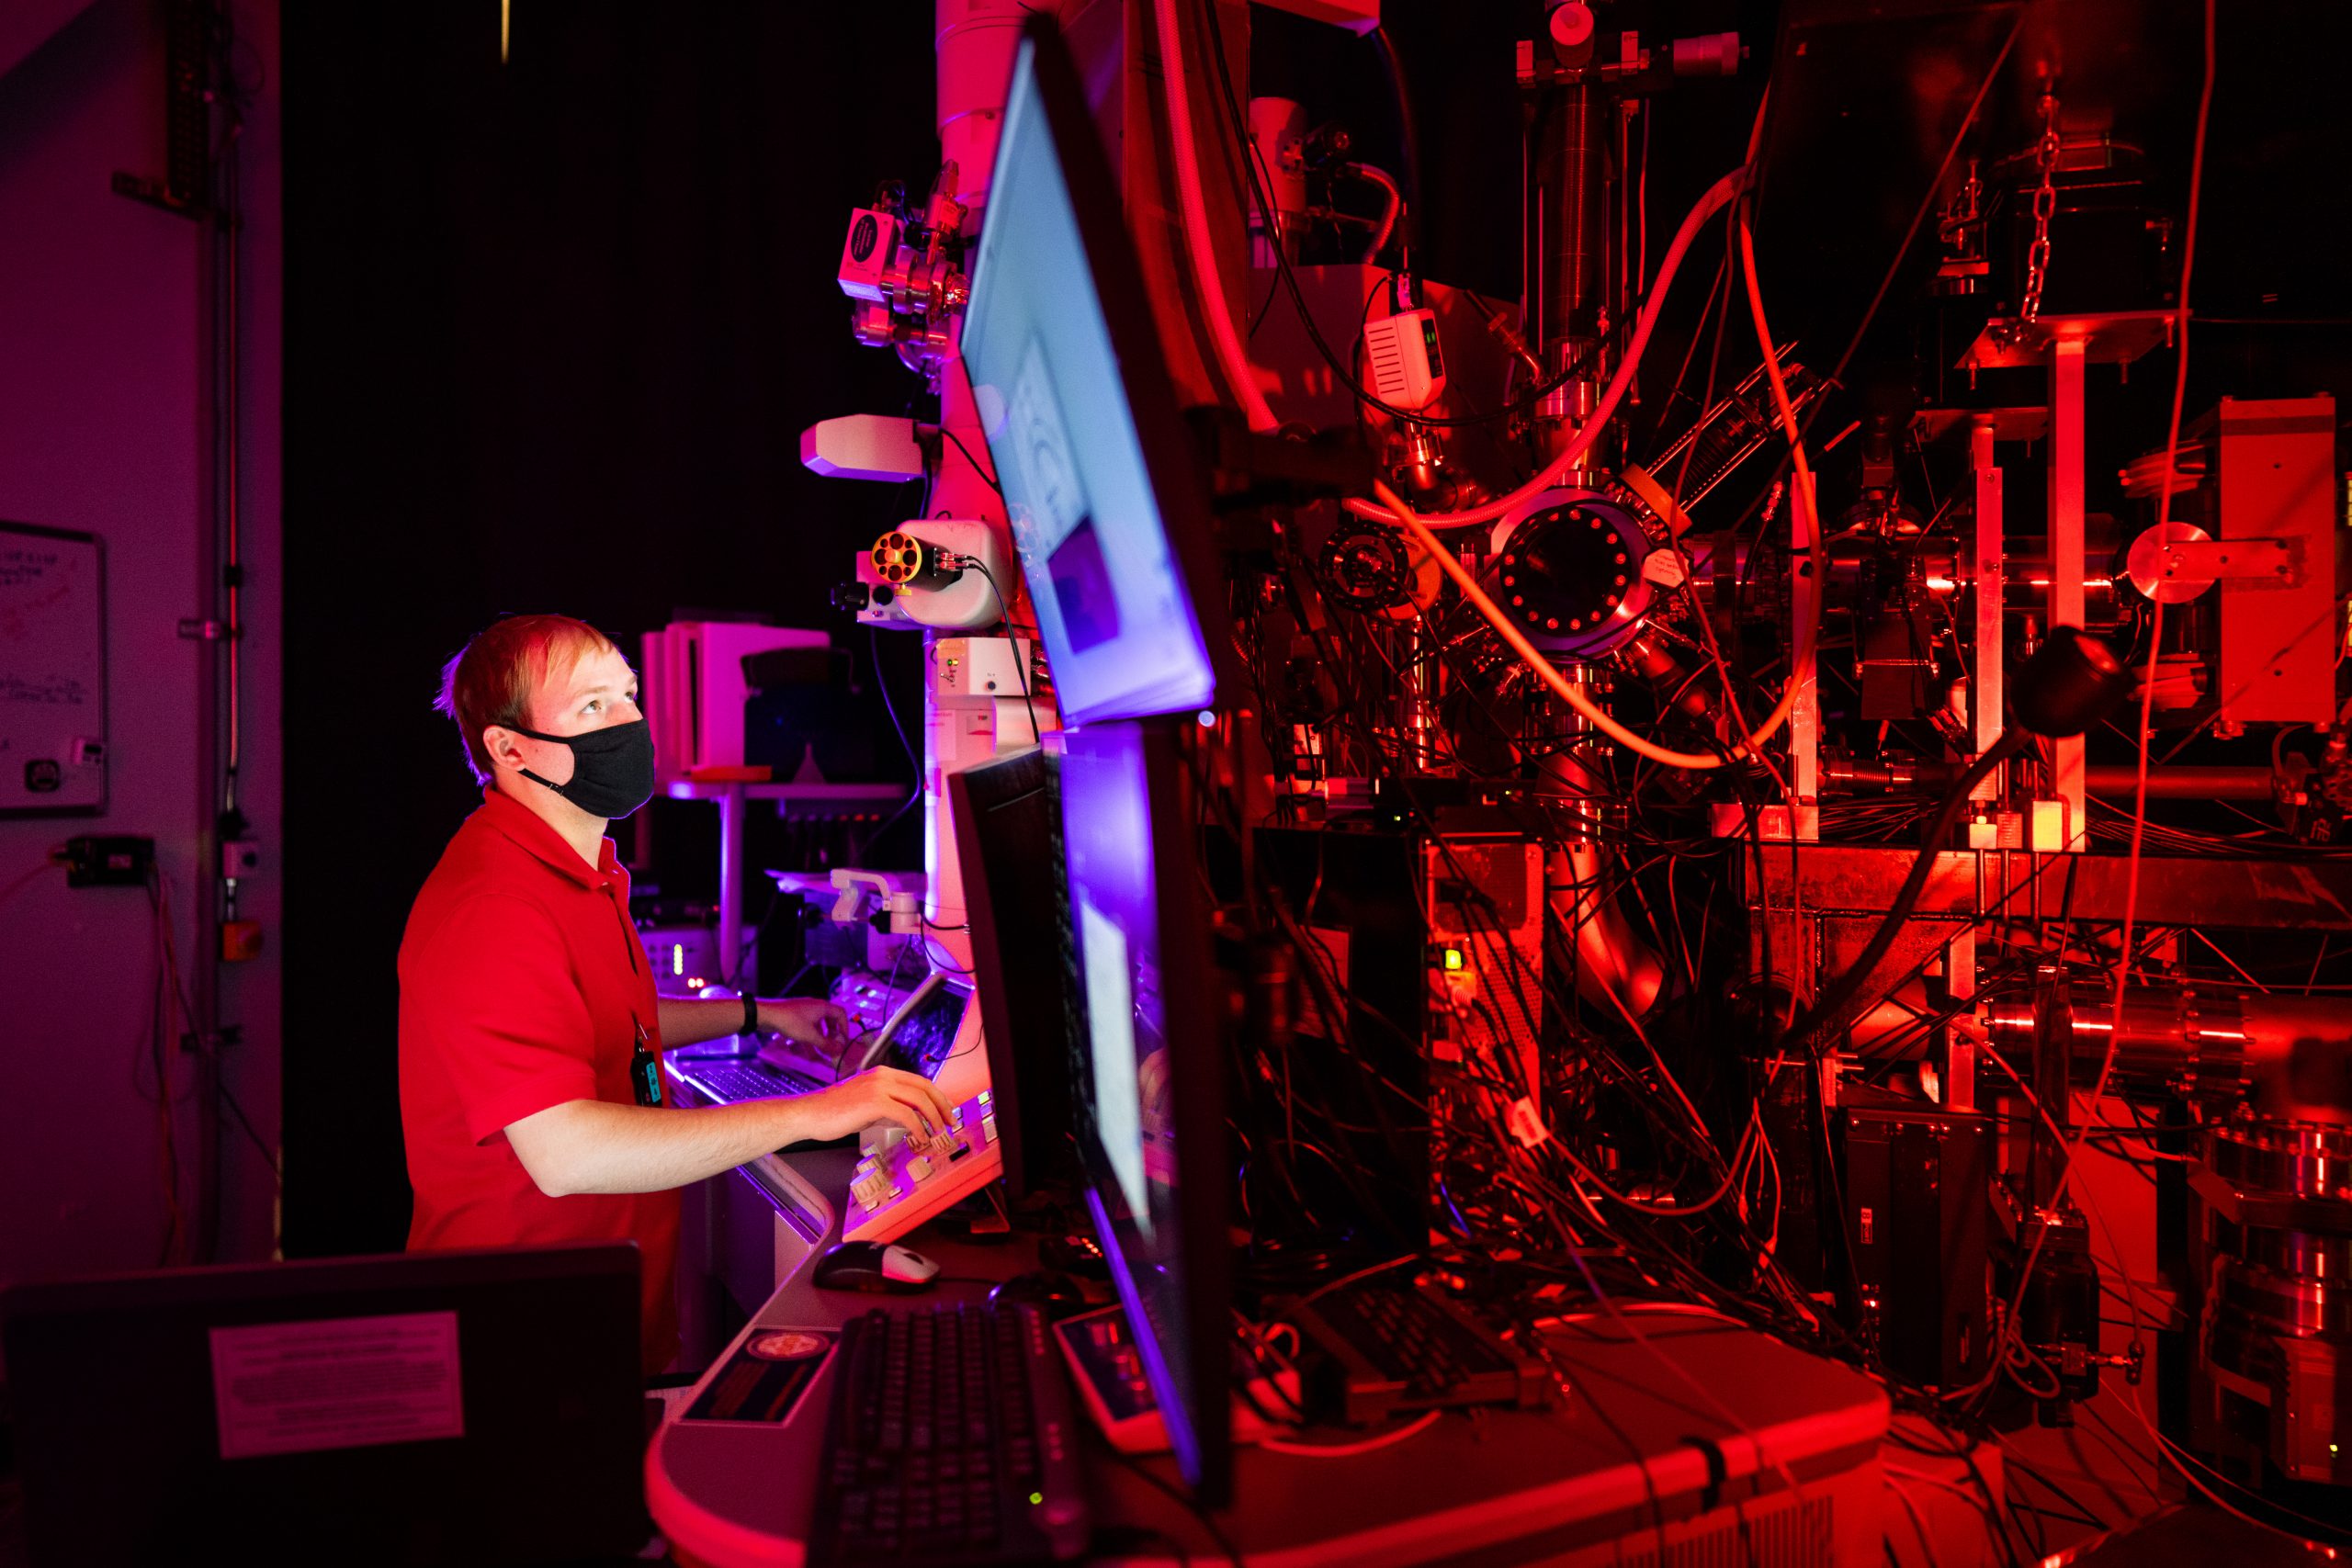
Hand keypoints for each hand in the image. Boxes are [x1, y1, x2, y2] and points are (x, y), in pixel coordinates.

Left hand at [757, 996, 848, 1049]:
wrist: (767, 1015)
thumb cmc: (792, 1023)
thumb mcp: (810, 1036)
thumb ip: (826, 1044)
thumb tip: (839, 1051)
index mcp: (822, 1007)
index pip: (841, 1014)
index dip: (845, 1027)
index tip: (843, 1040)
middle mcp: (815, 1007)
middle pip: (830, 1020)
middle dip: (832, 1035)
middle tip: (833, 1046)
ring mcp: (805, 1012)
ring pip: (818, 1026)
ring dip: (821, 1039)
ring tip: (821, 1053)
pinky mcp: (795, 1017)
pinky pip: (808, 1028)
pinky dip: (810, 1038)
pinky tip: (808, 1051)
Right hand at [789, 1066, 955, 1143]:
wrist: (810, 1113)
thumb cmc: (833, 1111)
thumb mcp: (865, 1102)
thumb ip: (886, 1104)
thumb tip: (907, 1116)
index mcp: (883, 1074)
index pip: (919, 1081)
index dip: (937, 1096)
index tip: (945, 1111)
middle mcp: (883, 1076)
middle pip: (925, 1087)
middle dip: (942, 1106)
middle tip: (949, 1122)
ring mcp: (879, 1087)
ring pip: (919, 1099)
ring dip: (934, 1118)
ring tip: (937, 1133)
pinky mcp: (874, 1102)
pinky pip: (907, 1114)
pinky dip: (918, 1127)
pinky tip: (920, 1138)